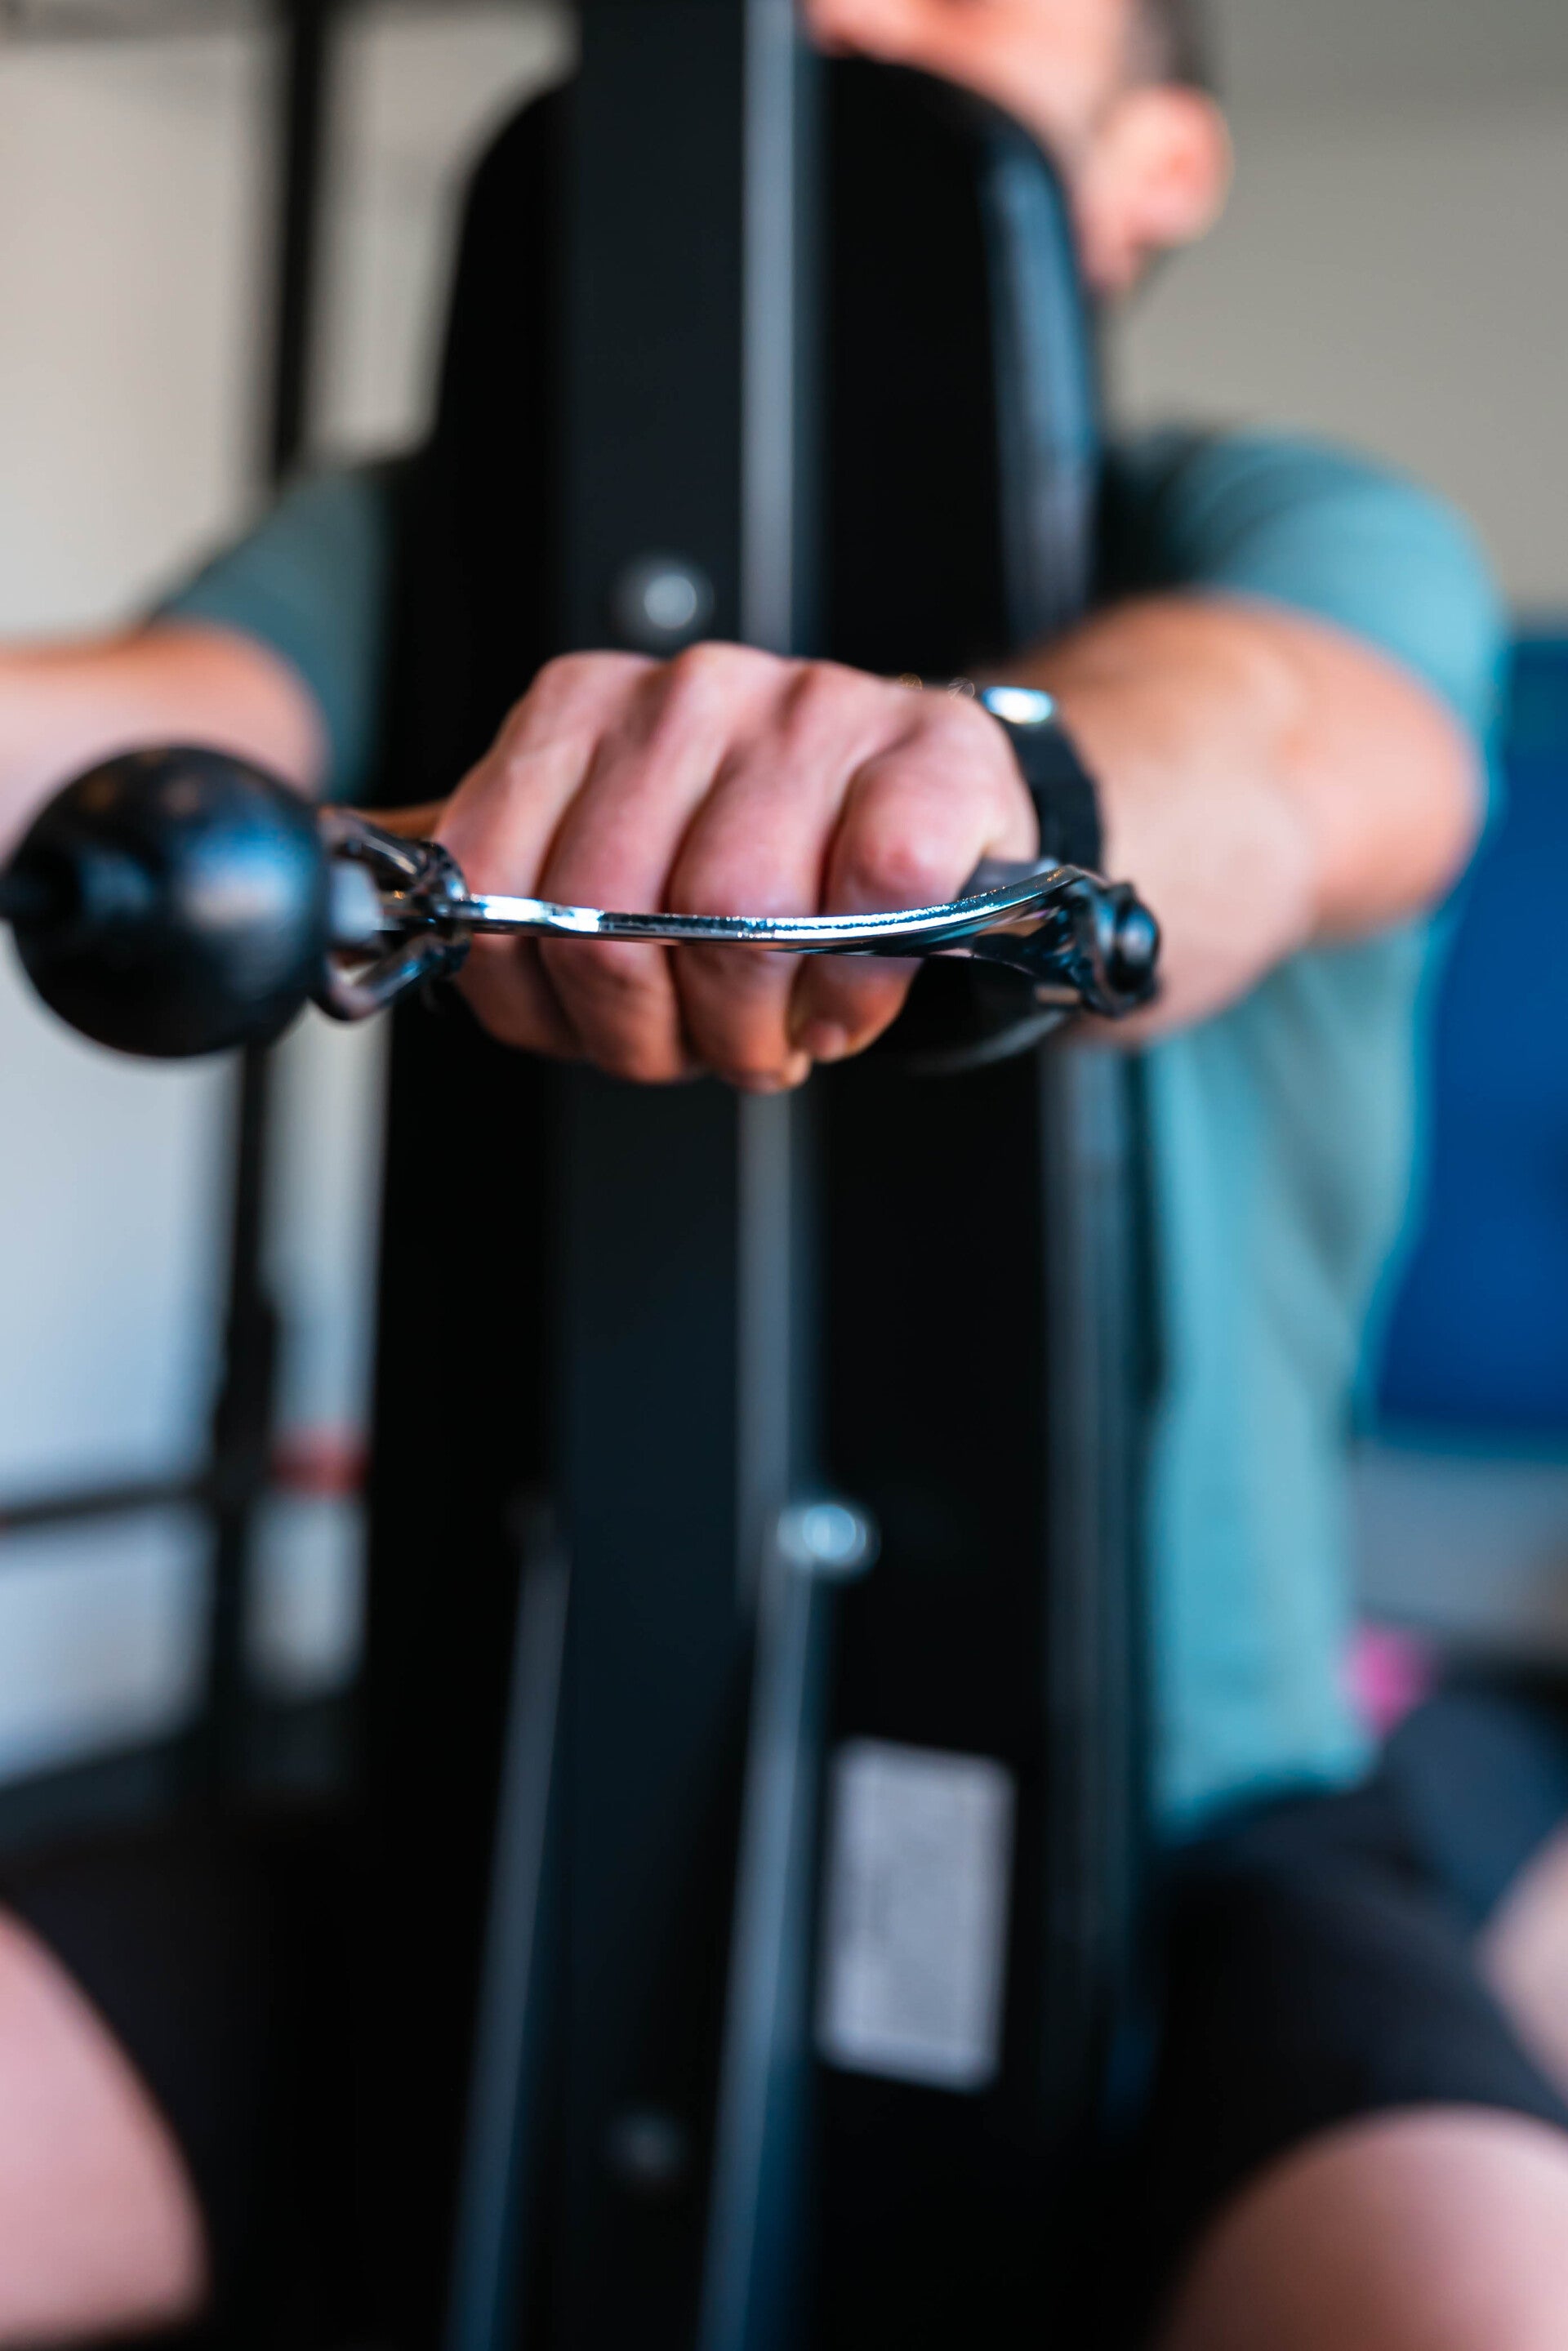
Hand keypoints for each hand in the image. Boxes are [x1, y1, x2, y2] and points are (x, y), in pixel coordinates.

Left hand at [435, 645, 1036, 1089]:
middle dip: (659, 1031)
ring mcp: (809, 711)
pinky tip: (846, 994)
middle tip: (708, 1042)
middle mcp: (686, 693)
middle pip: (615, 923)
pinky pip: (870, 911)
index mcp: (580, 709)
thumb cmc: (762, 849)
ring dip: (758, 1025)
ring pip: (740, 923)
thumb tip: (344, 881)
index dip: (551, 1003)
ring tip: (779, 1023)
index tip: (603, 1023)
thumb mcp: (602, 852)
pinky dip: (856, 992)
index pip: (499, 893)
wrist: (932, 811)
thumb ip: (494, 871)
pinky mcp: (925, 758)